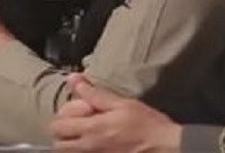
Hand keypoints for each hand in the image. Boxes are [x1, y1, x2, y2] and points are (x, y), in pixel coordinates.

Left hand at [49, 75, 179, 151]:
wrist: (166, 148)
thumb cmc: (147, 125)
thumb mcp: (122, 104)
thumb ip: (94, 93)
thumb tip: (73, 79)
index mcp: (92, 130)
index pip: (57, 127)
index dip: (61, 117)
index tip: (75, 111)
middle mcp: (89, 148)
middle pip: (58, 146)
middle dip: (61, 135)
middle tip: (75, 125)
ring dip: (70, 145)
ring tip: (83, 136)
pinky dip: (82, 151)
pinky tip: (94, 145)